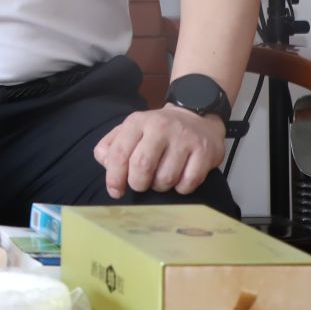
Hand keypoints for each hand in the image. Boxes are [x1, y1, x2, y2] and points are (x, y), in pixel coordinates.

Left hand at [94, 104, 225, 197]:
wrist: (197, 117)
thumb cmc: (158, 131)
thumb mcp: (131, 130)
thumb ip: (112, 145)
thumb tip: (106, 164)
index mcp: (137, 122)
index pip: (119, 153)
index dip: (114, 177)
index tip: (115, 191)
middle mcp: (160, 127)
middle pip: (142, 166)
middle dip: (138, 183)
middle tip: (140, 185)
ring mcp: (184, 139)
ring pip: (166, 178)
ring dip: (160, 187)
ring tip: (161, 179)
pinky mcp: (204, 151)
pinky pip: (188, 182)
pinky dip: (181, 188)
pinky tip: (179, 179)